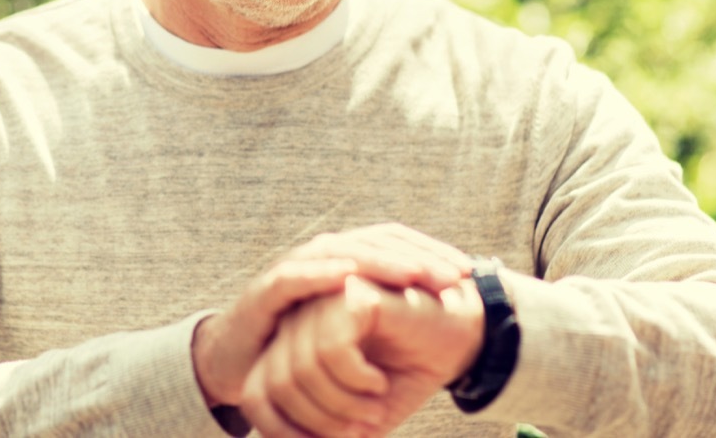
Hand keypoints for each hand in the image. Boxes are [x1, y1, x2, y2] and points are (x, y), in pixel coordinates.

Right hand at [192, 225, 471, 408]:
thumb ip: (390, 313)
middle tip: (452, 275)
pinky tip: (348, 276)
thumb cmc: (303, 345)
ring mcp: (295, 267)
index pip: (395, 242)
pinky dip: (321, 272)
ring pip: (342, 252)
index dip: (432, 251)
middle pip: (376, 243)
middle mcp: (324, 254)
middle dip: (417, 256)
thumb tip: (449, 311)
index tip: (469, 273)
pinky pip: (296, 276)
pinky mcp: (267, 289)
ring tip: (414, 271)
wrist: (242, 362)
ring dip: (379, 261)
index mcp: (348, 259)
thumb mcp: (354, 327)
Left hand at [240, 274, 484, 436]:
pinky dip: (355, 380)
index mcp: (293, 343)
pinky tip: (378, 381)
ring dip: (342, 405)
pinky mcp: (350, 293)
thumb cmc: (405, 372)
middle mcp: (299, 318)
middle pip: (277, 383)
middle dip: (319, 421)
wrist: (458, 336)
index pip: (257, 393)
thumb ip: (323, 432)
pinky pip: (331, 348)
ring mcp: (322, 300)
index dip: (281, 430)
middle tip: (359, 431)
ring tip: (373, 407)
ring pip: (302, 367)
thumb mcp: (357, 415)